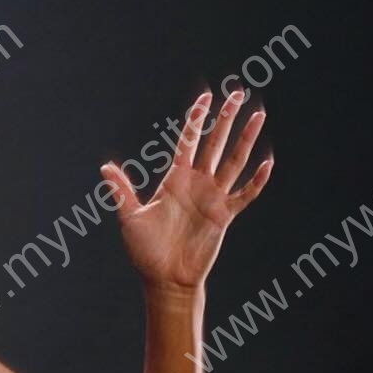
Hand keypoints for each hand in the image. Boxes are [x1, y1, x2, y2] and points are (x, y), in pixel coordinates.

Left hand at [102, 88, 272, 289]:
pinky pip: (245, 194)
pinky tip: (267, 164)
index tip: (206, 96)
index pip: (189, 140)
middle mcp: (197, 183)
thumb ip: (122, 191)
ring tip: (258, 115)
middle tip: (238, 92)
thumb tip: (105, 168)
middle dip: (226, 118)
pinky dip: (256, 181)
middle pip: (215, 142)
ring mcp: (213, 198)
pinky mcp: (224, 216)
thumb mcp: (131, 218)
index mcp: (175, 179)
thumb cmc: (146, 251)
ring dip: (246, 139)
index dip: (197, 118)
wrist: (165, 280)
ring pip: (233, 161)